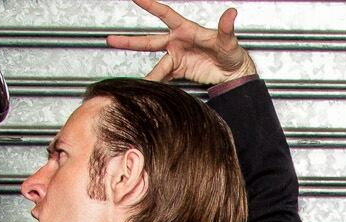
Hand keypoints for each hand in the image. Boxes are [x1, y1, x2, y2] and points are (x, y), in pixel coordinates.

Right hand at [108, 1, 254, 84]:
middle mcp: (178, 42)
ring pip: (157, 65)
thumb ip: (226, 27)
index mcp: (186, 29)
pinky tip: (149, 89)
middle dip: (130, 41)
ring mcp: (177, 57)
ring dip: (147, 74)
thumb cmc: (232, 52)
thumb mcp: (229, 40)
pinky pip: (165, 77)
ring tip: (135, 82)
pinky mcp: (180, 71)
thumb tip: (231, 13)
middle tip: (111, 40)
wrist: (234, 73)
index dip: (151, 6)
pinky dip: (157, 83)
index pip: (165, 14)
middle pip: (149, 41)